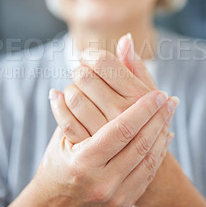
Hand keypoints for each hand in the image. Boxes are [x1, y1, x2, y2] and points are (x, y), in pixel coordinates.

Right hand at [33, 89, 174, 206]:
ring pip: (149, 159)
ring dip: (162, 132)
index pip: (122, 130)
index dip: (143, 109)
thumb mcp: (61, 137)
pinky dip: (158, 151)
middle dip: (158, 118)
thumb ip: (74, 109)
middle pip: (140, 144)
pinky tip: (165, 133)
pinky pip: (148, 173)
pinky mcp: (125, 203)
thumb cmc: (55, 164)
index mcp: (83, 163)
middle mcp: (101, 183)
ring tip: (169, 112)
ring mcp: (115, 196)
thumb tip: (79, 81)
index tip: (157, 94)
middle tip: (169, 99)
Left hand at [52, 34, 177, 143]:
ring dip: (71, 89)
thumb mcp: (146, 95)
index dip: (91, 55)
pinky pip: (64, 121)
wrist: (138, 167)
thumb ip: (136, 66)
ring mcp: (105, 133)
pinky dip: (58, 105)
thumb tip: (125, 38)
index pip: (104, 62)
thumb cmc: (145, 123)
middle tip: (82, 73)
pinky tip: (59, 98)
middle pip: (85, 76)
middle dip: (80, 71)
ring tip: (77, 90)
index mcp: (139, 95)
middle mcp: (123, 113)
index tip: (87, 56)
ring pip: (73, 96)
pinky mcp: (88, 150)